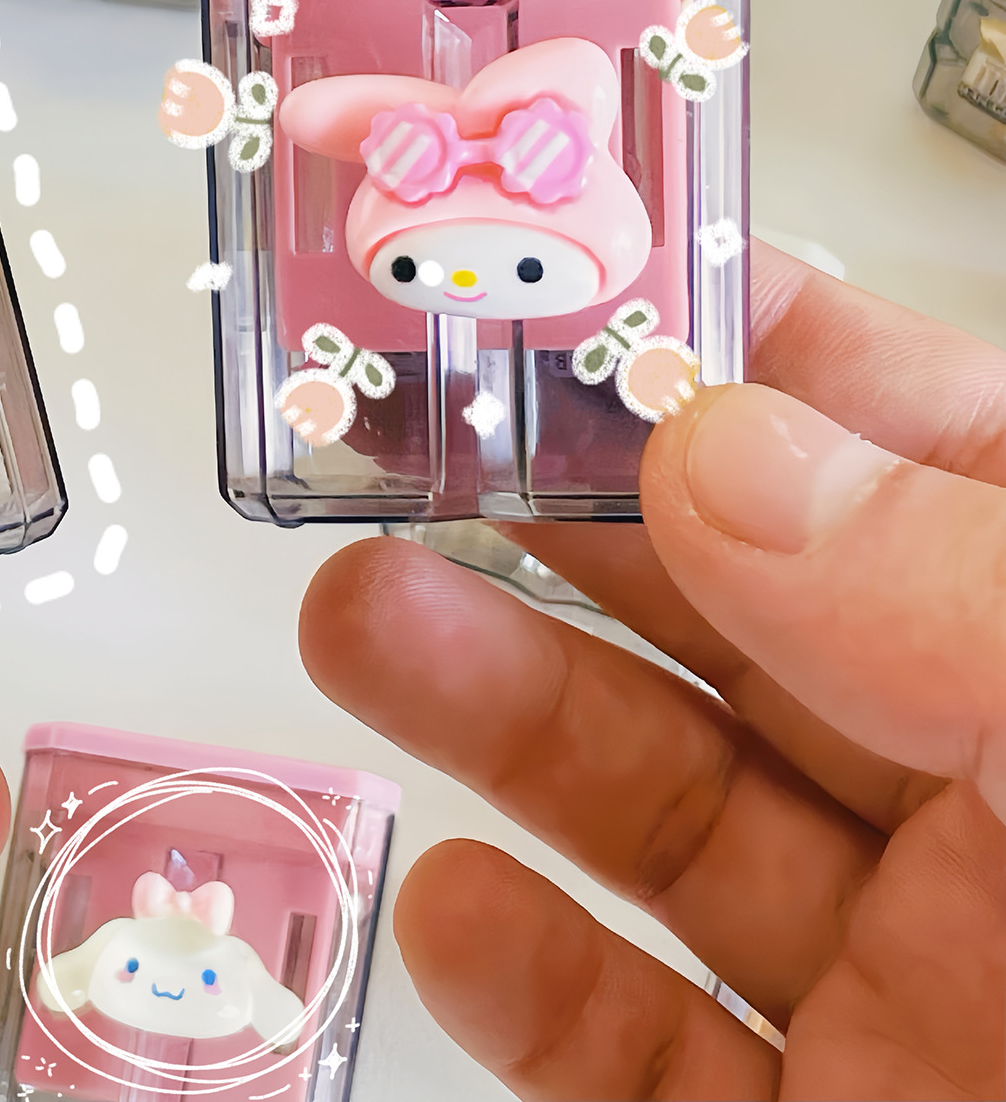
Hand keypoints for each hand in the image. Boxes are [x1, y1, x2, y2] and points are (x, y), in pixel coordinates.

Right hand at [300, 243, 1005, 1098]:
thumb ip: (985, 604)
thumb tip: (728, 452)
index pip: (914, 456)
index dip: (739, 353)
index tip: (568, 283)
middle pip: (741, 622)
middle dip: (560, 521)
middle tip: (403, 443)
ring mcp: (916, 1006)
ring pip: (666, 821)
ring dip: (501, 711)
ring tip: (362, 618)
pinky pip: (646, 1062)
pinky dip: (535, 986)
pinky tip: (462, 907)